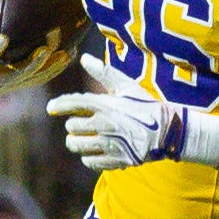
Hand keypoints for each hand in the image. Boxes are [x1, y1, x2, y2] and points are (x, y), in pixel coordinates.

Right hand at [0, 0, 72, 92]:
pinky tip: (70, 55)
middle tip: (45, 49)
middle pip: (15, 74)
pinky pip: (39, 78)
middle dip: (32, 63)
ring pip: (32, 79)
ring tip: (67, 54)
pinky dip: (55, 68)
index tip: (3, 38)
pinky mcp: (20, 85)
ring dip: (50, 67)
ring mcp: (8, 85)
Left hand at [47, 54, 218, 171]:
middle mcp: (104, 124)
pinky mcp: (115, 160)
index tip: (51, 109)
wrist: (168, 131)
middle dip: (73, 126)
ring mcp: (109, 144)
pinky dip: (88, 157)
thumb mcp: (126, 86)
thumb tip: (84, 58)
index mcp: (105, 104)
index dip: (59, 105)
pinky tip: (95, 151)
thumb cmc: (145, 105)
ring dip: (76, 142)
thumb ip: (104, 73)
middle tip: (79, 125)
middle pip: (72, 127)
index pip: (73, 103)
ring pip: (77, 146)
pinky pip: (89, 161)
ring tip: (82, 140)